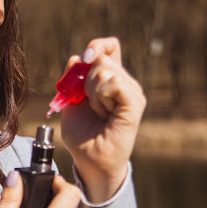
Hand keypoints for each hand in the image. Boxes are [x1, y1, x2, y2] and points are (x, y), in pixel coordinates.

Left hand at [60, 37, 145, 202]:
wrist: (90, 160)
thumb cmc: (82, 134)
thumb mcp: (71, 100)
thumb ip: (73, 78)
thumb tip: (77, 57)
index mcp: (110, 79)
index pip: (109, 46)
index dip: (95, 47)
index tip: (81, 61)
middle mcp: (124, 82)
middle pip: (102, 57)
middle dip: (85, 79)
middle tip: (89, 103)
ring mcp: (132, 92)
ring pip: (106, 70)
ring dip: (92, 91)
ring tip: (98, 112)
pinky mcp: (135, 103)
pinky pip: (115, 82)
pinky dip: (101, 96)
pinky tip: (104, 112)